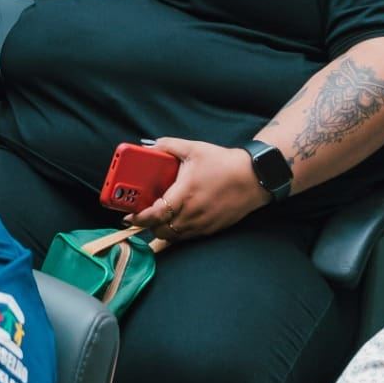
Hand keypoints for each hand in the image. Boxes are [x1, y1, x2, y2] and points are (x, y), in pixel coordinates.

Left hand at [125, 136, 266, 240]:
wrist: (254, 177)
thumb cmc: (223, 162)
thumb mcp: (194, 148)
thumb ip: (168, 145)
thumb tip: (148, 146)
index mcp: (185, 193)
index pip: (156, 214)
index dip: (139, 218)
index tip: (128, 215)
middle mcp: (193, 213)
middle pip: (161, 230)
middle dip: (148, 225)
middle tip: (141, 214)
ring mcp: (203, 223)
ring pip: (174, 237)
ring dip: (162, 229)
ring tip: (157, 217)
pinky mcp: (212, 229)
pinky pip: (188, 237)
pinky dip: (177, 232)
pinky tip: (176, 219)